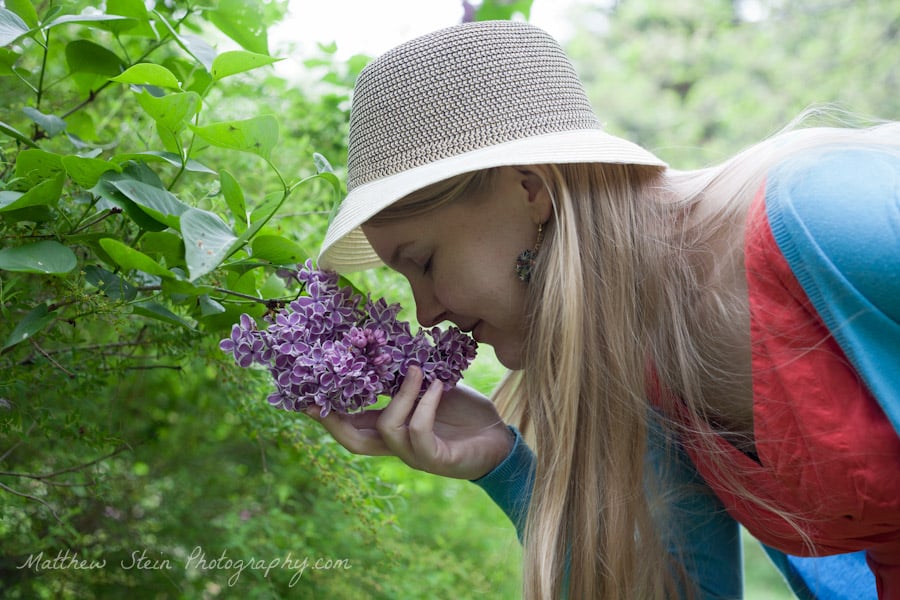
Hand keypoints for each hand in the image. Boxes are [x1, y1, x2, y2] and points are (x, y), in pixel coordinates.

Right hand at [305, 366, 513, 479]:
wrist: (499, 438)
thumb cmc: (462, 413)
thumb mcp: (427, 388)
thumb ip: (401, 379)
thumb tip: (378, 349)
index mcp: (389, 428)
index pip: (348, 425)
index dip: (325, 413)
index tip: (304, 393)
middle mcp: (397, 446)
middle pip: (353, 442)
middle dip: (336, 420)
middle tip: (327, 394)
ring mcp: (416, 456)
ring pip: (388, 430)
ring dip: (400, 396)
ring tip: (414, 371)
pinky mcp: (438, 460)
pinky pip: (418, 433)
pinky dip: (424, 406)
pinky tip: (438, 387)